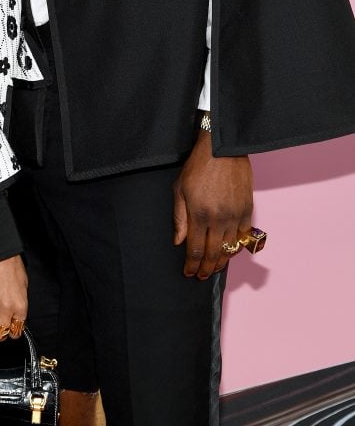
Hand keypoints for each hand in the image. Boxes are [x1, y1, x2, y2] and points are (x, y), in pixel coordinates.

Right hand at [0, 255, 27, 345]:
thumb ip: (18, 305)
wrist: (1, 255)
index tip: (9, 332)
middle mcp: (6, 308)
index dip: (12, 333)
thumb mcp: (23, 289)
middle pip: (1, 333)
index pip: (17, 330)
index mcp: (20, 306)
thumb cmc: (13, 268)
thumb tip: (15, 317)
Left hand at [173, 128, 252, 279]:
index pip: (195, 249)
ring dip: (221, 262)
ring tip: (214, 268)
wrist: (222, 149)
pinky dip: (236, 247)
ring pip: (229, 248)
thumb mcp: (180, 189)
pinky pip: (243, 236)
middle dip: (205, 268)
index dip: (192, 265)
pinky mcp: (247, 210)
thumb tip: (178, 241)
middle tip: (201, 276)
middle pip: (213, 253)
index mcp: (199, 214)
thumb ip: (179, 217)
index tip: (189, 273)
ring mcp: (235, 216)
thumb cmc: (198, 166)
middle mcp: (218, 219)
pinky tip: (229, 251)